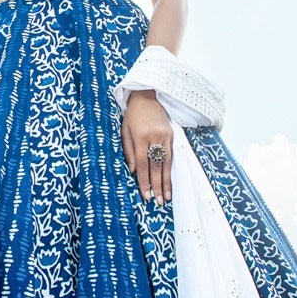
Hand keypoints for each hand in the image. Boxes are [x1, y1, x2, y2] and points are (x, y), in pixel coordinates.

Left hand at [120, 89, 172, 204]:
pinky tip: (170, 180)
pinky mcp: (172, 135)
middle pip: (157, 166)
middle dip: (157, 186)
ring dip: (167, 181)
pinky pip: (171, 156)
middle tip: (159, 201)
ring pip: (167, 163)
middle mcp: (155, 137)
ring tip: (167, 196)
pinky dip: (170, 170)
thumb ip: (129, 151)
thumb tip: (134, 171)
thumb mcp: (125, 131)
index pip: (143, 164)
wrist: (147, 96)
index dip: (145, 181)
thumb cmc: (132, 115)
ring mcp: (165, 136)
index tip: (146, 195)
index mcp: (141, 137)